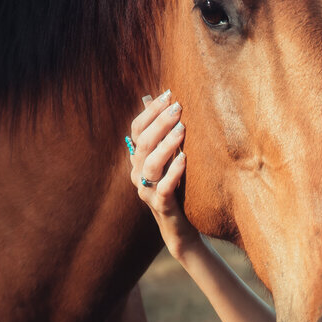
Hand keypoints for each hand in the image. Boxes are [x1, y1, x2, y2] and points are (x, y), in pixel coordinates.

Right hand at [127, 90, 198, 259]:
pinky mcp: (161, 206)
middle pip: (143, 143)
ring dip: (166, 145)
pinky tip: (185, 159)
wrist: (181, 227)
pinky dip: (174, 172)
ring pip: (150, 164)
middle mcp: (138, 173)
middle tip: (178, 108)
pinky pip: (164, 188)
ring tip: (182, 129)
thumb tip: (155, 98)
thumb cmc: (177, 188)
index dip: (150, 112)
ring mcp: (147, 191)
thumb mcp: (170, 159)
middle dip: (160, 123)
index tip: (168, 95)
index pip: (137, 130)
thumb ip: (162, 133)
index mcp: (138, 159)